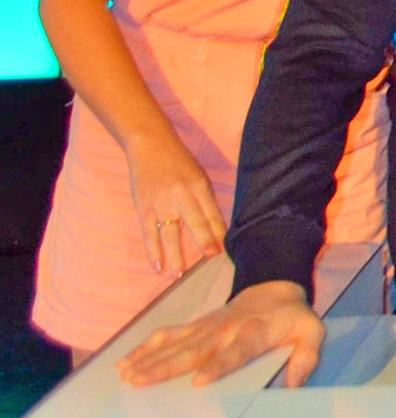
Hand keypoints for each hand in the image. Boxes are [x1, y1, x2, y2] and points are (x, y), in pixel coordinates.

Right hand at [120, 281, 321, 386]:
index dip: (217, 366)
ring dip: (149, 358)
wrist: (276, 286)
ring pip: (175, 343)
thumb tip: (294, 385)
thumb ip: (306, 358)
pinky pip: (169, 335)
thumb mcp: (312, 333)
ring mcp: (207, 326)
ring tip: (126, 374)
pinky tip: (126, 360)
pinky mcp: (197, 324)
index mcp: (253, 335)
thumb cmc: (293, 317)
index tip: (198, 381)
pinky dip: (147, 347)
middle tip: (140, 381)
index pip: (233, 353)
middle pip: (194, 351)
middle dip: (166, 367)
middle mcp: (225, 330)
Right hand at [125, 134, 224, 276]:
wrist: (150, 145)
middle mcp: (181, 195)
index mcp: (199, 186)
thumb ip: (205, 199)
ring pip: (170, 233)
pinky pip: (149, 233)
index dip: (220, 231)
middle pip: (195, 222)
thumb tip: (216, 226)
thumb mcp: (198, 175)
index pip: (212, 213)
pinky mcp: (144, 207)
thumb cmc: (179, 161)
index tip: (226, 248)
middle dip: (205, 241)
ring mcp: (161, 203)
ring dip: (176, 254)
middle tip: (211, 258)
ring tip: (179, 274)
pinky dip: (153, 250)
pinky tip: (158, 265)